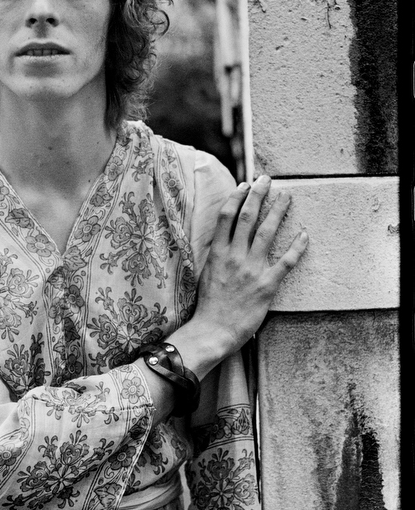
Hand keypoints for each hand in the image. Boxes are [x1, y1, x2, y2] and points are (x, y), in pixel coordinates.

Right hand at [173, 175, 307, 375]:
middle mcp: (234, 256)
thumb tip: (224, 239)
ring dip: (278, 211)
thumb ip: (217, 255)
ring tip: (286, 196)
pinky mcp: (267, 284)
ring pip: (266, 232)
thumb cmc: (209, 306)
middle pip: (247, 217)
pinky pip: (286, 261)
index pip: (226, 217)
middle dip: (258, 195)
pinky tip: (303, 234)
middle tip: (267, 180)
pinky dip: (296, 246)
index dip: (236, 197)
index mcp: (218, 253)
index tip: (244, 185)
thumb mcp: (206, 274)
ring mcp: (252, 269)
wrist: (213, 330)